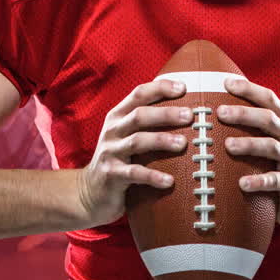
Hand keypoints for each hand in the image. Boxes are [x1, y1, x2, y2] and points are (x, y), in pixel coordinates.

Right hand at [78, 80, 192, 225]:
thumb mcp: (127, 136)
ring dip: (161, 140)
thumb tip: (188, 110)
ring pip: (136, 141)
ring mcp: (110, 152)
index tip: (184, 88)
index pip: (138, 94)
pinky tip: (169, 181)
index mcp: (118, 117)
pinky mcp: (111, 175)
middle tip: (190, 116)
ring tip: (183, 144)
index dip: (160, 88)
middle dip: (166, 114)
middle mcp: (112, 131)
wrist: (89, 191)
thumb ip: (147, 123)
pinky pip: (133, 173)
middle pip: (139, 115)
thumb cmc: (119, 160)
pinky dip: (152, 176)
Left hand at [219, 78, 279, 232]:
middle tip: (220, 112)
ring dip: (249, 144)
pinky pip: (275, 181)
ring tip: (227, 145)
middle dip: (244, 114)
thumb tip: (213, 104)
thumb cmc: (278, 162)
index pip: (269, 99)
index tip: (226, 83)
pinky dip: (259, 181)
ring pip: (271, 147)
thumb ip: (252, 124)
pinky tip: (242, 183)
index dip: (249, 89)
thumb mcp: (271, 139)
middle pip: (268, 119)